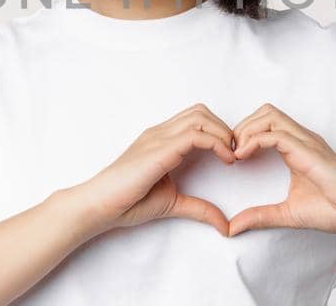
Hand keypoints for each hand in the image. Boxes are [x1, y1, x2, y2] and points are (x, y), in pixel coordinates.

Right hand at [69, 103, 239, 236]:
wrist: (99, 205)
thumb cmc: (127, 202)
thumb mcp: (173, 204)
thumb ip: (199, 209)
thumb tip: (225, 225)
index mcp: (160, 140)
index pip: (195, 119)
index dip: (219, 131)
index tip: (232, 155)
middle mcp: (159, 133)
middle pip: (201, 112)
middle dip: (224, 128)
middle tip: (236, 152)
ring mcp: (158, 138)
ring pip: (201, 117)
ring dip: (223, 133)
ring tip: (232, 156)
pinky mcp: (159, 150)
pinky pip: (195, 135)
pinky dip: (217, 144)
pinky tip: (226, 160)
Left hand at [227, 103, 335, 237]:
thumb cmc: (334, 210)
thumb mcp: (287, 214)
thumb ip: (260, 216)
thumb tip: (232, 228)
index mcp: (297, 148)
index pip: (265, 124)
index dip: (244, 134)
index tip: (232, 157)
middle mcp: (301, 139)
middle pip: (265, 112)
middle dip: (242, 127)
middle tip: (230, 152)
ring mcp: (307, 142)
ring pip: (269, 115)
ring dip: (246, 130)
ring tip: (236, 154)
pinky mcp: (309, 151)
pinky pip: (276, 134)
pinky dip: (254, 141)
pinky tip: (244, 157)